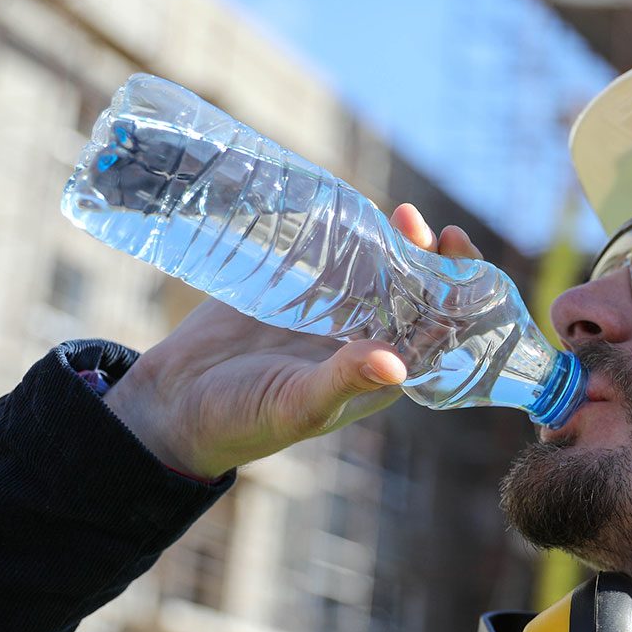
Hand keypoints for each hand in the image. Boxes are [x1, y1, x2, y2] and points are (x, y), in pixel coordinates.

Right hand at [103, 204, 482, 479]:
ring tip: (400, 214)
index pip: (436, 332)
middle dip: (428, 259)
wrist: (174, 404)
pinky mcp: (296, 288)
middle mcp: (364, 339)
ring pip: (379, 269)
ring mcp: (331, 311)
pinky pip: (334, 256)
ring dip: (394, 242)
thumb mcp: (297, 405)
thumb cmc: (243, 421)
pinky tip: (353, 210)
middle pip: (414, 292)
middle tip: (421, 225)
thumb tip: (397, 363)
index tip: (457, 266)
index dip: (457, 299)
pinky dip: (348, 234)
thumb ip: (344, 382)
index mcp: (380, 374)